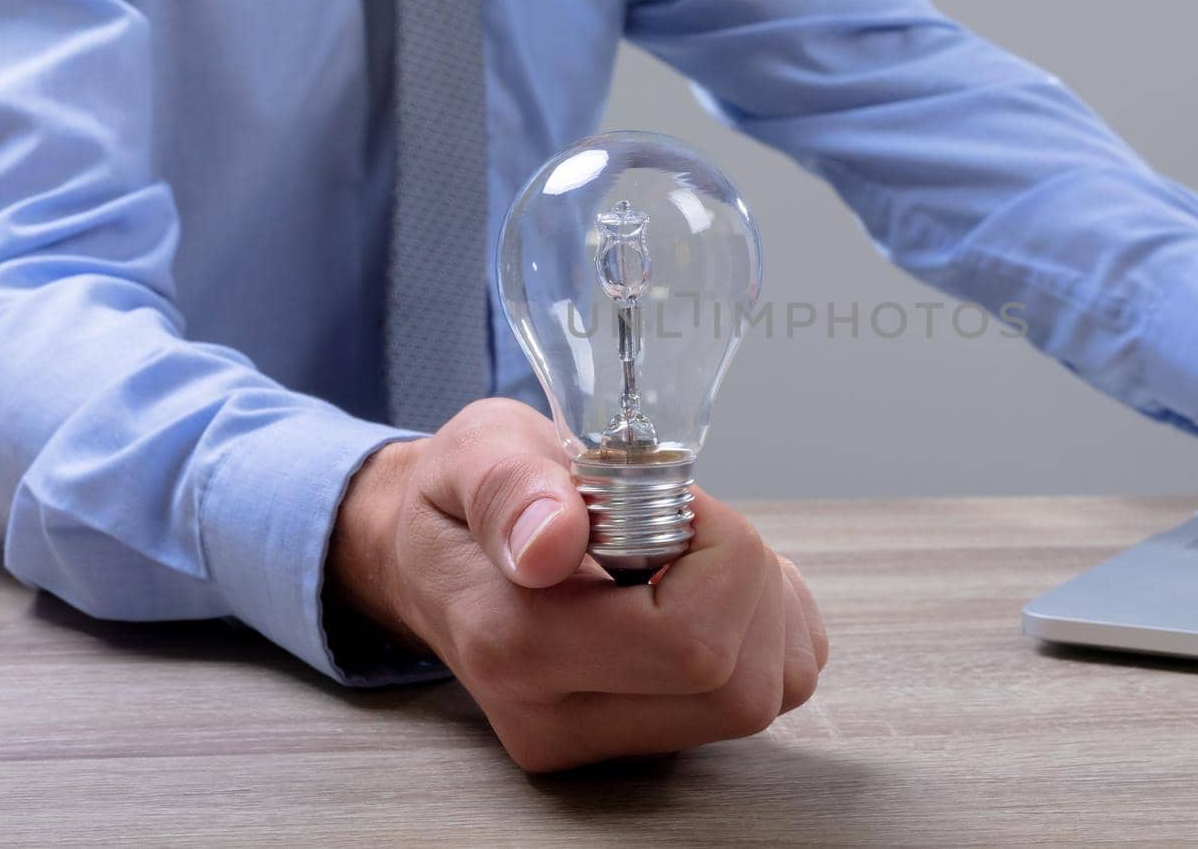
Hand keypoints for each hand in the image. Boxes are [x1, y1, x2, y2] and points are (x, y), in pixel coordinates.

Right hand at [327, 399, 827, 771]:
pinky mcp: (643, 743)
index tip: (676, 499)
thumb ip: (510, 490)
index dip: (719, 553)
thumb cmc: (460, 501)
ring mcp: (604, 743)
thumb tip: (551, 543)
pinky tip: (709, 586)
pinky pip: (769, 690)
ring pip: (766, 693)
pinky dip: (769, 627)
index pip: (687, 641)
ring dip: (764, 604)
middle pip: (739, 685)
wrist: (428, 563)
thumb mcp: (474, 454)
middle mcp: (559, 720)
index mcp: (514, 646)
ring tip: (696, 552)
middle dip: (748, 581)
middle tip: (691, 524)